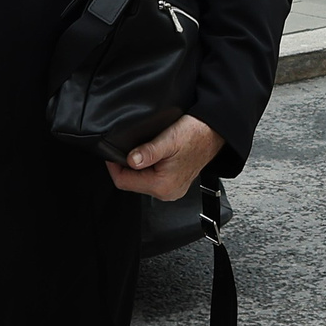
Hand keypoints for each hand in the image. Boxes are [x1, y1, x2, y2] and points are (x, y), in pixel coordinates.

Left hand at [107, 114, 224, 202]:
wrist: (214, 132)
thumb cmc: (195, 134)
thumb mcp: (169, 139)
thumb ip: (148, 152)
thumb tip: (131, 160)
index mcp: (163, 186)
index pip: (124, 182)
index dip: (113, 165)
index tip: (111, 151)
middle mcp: (167, 193)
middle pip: (131, 183)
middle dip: (126, 166)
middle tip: (128, 147)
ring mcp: (171, 190)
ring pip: (141, 180)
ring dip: (137, 166)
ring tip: (141, 149)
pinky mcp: (174, 183)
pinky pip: (152, 178)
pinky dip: (148, 167)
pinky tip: (151, 155)